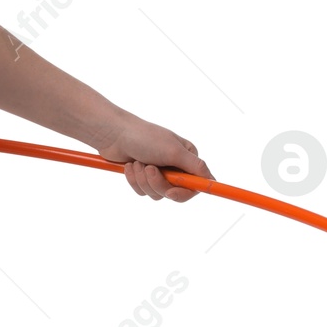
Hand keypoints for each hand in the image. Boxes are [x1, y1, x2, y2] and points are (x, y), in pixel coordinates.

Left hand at [94, 112, 214, 201]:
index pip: (196, 183)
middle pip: (174, 191)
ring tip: (137, 162)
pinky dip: (134, 180)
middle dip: (157, 182)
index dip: (184, 192)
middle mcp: (175, 166)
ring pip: (156, 193)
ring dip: (143, 180)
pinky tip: (129, 165)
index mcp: (187, 157)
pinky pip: (142, 190)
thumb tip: (212, 179)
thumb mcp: (173, 151)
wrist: (113, 134)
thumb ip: (195, 166)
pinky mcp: (142, 177)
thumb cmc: (144, 137)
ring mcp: (158, 172)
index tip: (170, 192)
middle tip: (148, 168)